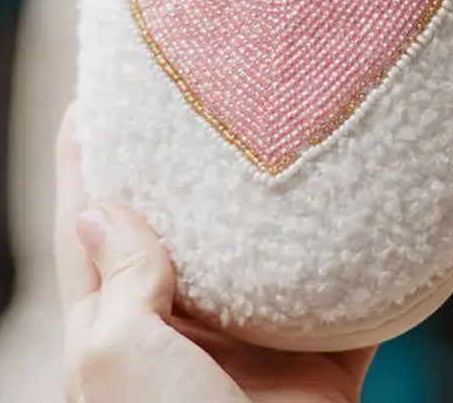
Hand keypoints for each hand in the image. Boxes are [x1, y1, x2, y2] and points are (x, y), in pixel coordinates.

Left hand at [55, 105, 374, 402]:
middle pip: (181, 224)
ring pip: (262, 247)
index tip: (96, 98)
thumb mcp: (117, 360)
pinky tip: (364, 196)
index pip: (93, 228)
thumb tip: (101, 208)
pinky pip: (343, 290)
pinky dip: (355, 248)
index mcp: (121, 329)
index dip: (89, 162)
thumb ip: (116, 283)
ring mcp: (254, 336)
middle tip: (198, 93)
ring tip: (279, 124)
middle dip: (185, 163)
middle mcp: (186, 324)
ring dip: (271, 197)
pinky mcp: (320, 351)